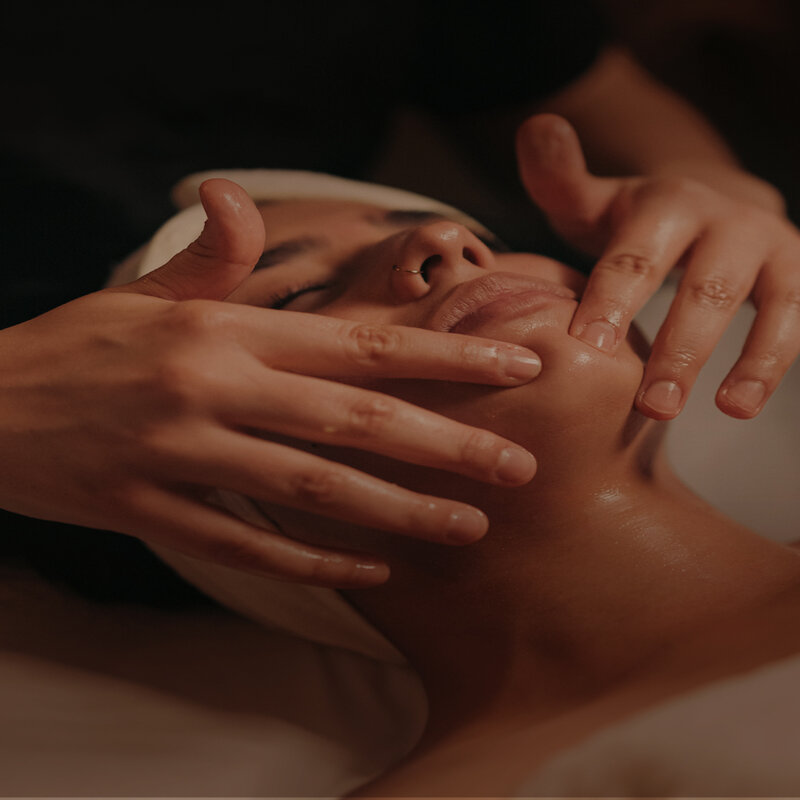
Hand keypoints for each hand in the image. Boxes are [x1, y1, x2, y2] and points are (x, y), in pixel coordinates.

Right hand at [0, 180, 539, 586]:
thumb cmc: (77, 344)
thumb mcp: (143, 292)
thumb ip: (209, 258)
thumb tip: (241, 201)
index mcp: (224, 329)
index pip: (358, 342)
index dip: (442, 356)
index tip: (515, 365)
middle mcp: (212, 387)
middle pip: (354, 419)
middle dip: (447, 443)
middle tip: (521, 466)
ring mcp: (180, 454)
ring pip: (311, 488)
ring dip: (397, 512)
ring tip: (468, 527)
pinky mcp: (148, 511)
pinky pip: (244, 546)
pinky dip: (311, 562)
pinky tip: (370, 571)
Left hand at [516, 113, 799, 419]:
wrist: (714, 203)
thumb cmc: (637, 221)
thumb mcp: (595, 201)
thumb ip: (560, 179)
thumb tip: (535, 124)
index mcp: (668, 205)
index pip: (636, 256)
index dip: (613, 300)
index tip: (589, 345)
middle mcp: (729, 221)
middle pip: (707, 287)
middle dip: (682, 349)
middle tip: (653, 406)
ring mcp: (774, 248)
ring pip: (774, 304)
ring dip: (754, 360)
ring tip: (728, 411)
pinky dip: (781, 360)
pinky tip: (752, 401)